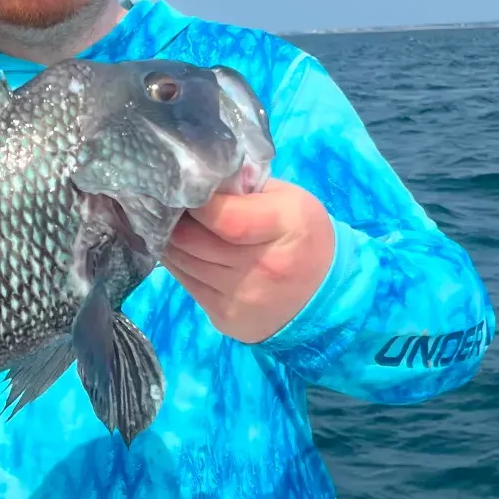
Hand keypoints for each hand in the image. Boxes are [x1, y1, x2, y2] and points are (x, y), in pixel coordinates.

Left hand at [163, 179, 334, 343]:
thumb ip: (245, 185)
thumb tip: (200, 180)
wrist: (328, 296)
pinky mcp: (227, 318)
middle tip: (171, 206)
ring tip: (173, 227)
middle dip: (175, 221)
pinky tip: (186, 252)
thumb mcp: (288, 198)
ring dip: (172, 243)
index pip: (225, 218)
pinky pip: (187, 285)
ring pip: (183, 263)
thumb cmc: (302, 235)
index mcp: (286, 225)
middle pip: (193, 241)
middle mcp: (264, 267)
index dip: (197, 204)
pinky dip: (180, 265)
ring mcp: (244, 297)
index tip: (187, 192)